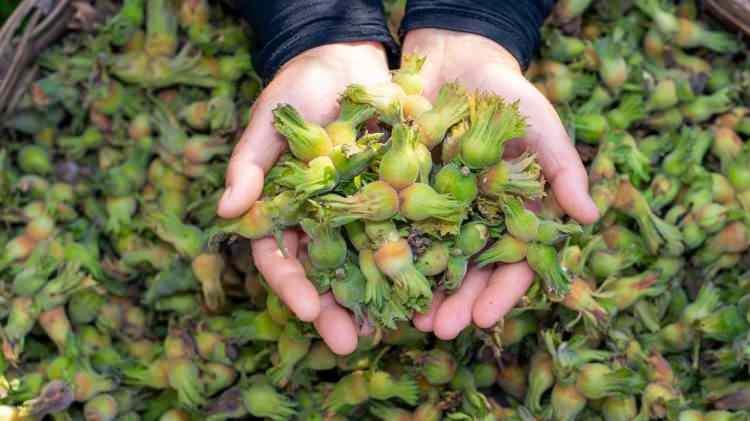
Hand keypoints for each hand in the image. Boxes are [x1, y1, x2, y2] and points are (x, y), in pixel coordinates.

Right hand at [217, 42, 391, 354]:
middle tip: (349, 344)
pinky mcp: (394, 197)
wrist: (347, 60)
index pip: (280, 258)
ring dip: (375, 298)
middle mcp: (320, 220)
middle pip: (325, 274)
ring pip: (365, 264)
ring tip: (390, 330)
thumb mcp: (271, 123)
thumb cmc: (298, 89)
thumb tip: (224, 210)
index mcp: (285, 210)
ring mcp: (358, 212)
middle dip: (335, 310)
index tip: (308, 310)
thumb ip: (249, 165)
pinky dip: (412, 259)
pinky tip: (427, 286)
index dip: (292, 286)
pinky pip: (402, 232)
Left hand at [404, 29, 599, 339]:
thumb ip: (564, 168)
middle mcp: (474, 220)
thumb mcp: (540, 125)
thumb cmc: (507, 94)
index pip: (511, 264)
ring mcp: (436, 210)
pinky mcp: (402, 192)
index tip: (484, 319)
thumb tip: (591, 218)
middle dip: (455, 303)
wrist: (455, 58)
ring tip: (408, 319)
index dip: (500, 294)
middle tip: (439, 330)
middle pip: (467, 272)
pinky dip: (387, 251)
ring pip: (430, 259)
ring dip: (420, 291)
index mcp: (511, 215)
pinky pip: (394, 226)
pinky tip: (374, 276)